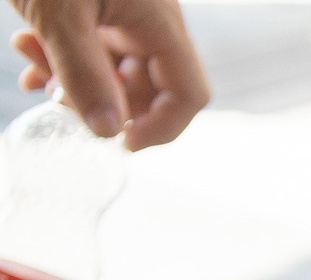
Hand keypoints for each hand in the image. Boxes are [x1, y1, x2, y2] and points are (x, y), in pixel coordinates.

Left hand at [11, 0, 208, 147]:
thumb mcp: (58, 16)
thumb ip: (84, 75)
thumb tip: (108, 132)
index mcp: (159, 20)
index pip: (189, 92)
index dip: (162, 127)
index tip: (120, 144)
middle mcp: (149, 20)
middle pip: (149, 87)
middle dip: (104, 103)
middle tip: (57, 100)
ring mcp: (122, 12)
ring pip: (114, 70)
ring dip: (74, 81)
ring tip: (32, 67)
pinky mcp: (94, 6)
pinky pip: (92, 48)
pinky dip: (63, 61)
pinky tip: (31, 55)